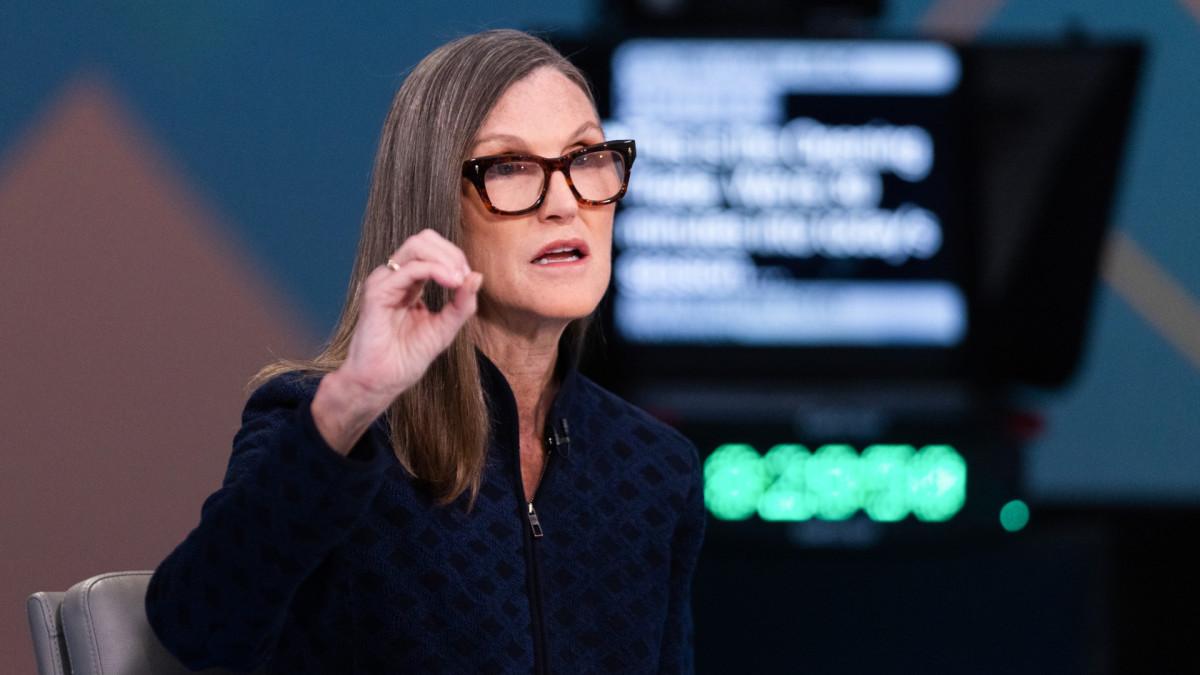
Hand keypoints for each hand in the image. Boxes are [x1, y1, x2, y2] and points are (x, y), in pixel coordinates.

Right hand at [312, 229, 482, 452]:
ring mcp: (384, 282)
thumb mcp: (445, 328)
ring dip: (446, 258)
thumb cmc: (407, 358)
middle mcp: (395, 277)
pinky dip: (435, 270)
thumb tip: (477, 276)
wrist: (383, 381)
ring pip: (417, 245)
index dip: (455, 258)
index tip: (469, 280)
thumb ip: (461, 304)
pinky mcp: (377, 292)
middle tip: (464, 277)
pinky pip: (410, 268)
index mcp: (409, 283)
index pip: (432, 250)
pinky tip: (450, 282)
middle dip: (452, 253)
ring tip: (458, 279)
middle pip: (424, 239)